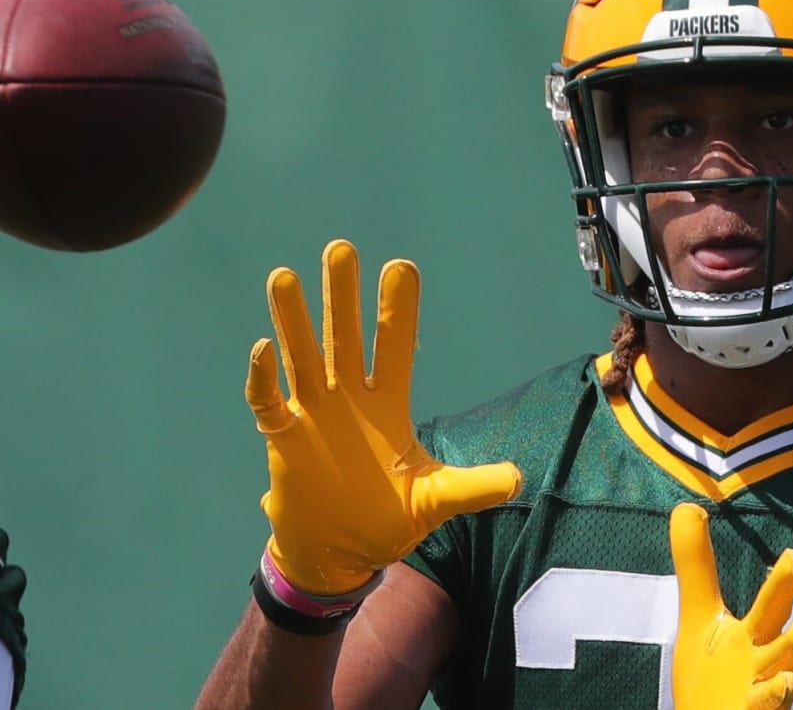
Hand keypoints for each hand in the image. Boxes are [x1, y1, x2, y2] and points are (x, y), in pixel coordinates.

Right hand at [245, 239, 522, 594]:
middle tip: (341, 249)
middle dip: (342, 296)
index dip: (397, 309)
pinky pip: (268, 401)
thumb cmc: (387, 522)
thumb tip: (518, 479)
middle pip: (344, 337)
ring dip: (293, 320)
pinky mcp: (284, 438)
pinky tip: (262, 349)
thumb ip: (471, 487)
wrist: (338, 555)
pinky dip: (263, 378)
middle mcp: (349, 399)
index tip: (402, 266)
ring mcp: (314, 414)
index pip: (394, 346)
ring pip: (303, 357)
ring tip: (284, 277)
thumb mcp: (434, 502)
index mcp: (388, 405)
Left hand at [669, 502, 792, 709]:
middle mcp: (763, 666)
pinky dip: (772, 699)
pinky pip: (764, 709)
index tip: (792, 555)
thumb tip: (687, 506)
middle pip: (782, 641)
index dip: (782, 583)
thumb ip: (696, 566)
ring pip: (781, 680)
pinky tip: (784, 683)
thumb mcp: (700, 616)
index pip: (771, 606)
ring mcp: (759, 697)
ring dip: (790, 659)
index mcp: (753, 637)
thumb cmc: (711, 674)